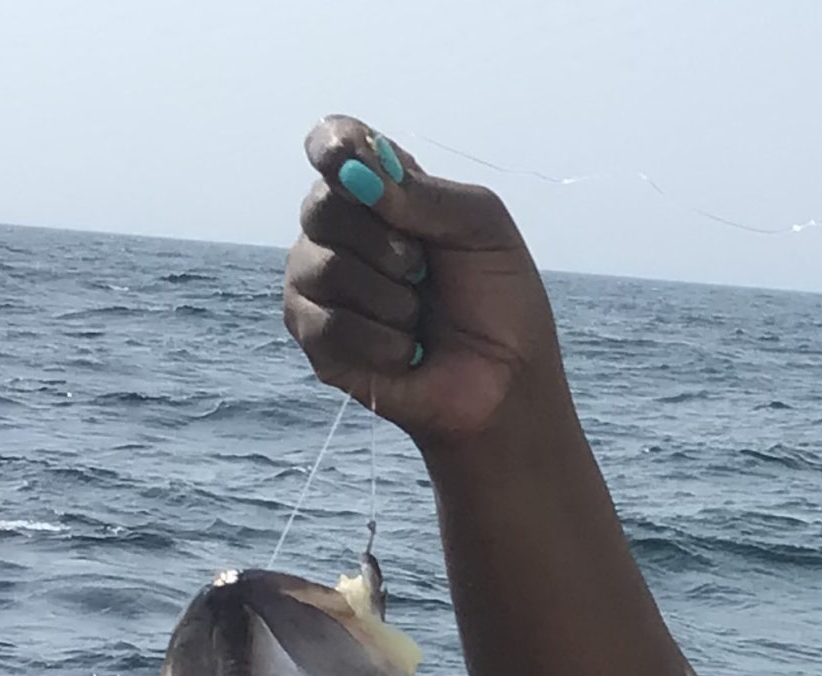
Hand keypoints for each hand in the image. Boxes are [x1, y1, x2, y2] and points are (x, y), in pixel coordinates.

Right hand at [284, 118, 564, 447]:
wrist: (506, 384)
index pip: (334, 144)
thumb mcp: (484, 230)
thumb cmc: (500, 305)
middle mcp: (340, 230)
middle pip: (322, 204)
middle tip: (422, 268)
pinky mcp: (315, 336)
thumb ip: (427, 194)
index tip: (345, 159)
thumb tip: (358, 174)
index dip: (334, 147)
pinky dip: (382, 340)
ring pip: (323, 265)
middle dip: (383, 241)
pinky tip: (408, 351)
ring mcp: (320, 281)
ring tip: (419, 316)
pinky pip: (328, 323)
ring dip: (390, 297)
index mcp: (382, 191)